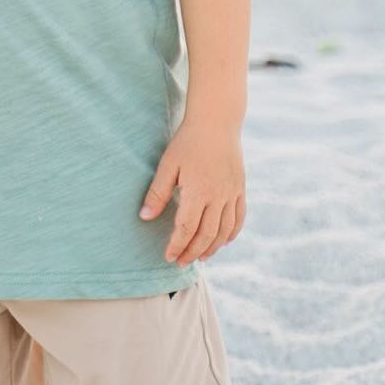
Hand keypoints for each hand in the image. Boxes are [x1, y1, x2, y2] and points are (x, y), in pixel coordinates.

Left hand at [139, 121, 245, 264]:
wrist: (216, 122)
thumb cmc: (187, 142)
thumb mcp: (167, 165)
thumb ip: (157, 193)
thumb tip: (144, 218)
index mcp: (198, 191)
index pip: (187, 228)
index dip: (177, 245)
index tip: (168, 256)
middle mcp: (218, 196)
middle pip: (206, 234)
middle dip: (193, 252)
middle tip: (181, 262)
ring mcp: (232, 193)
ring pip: (224, 230)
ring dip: (212, 247)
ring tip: (200, 257)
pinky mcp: (240, 188)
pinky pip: (239, 217)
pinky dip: (231, 233)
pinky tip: (223, 242)